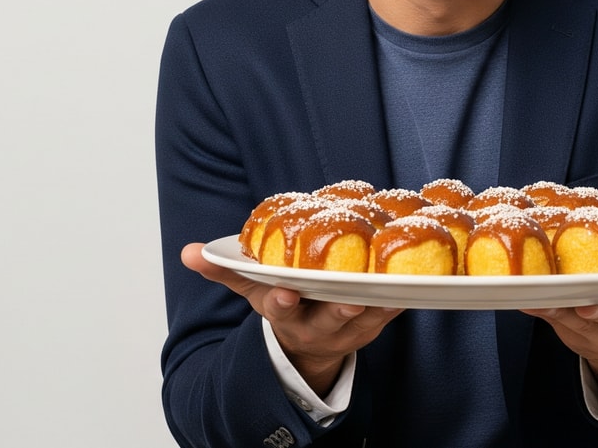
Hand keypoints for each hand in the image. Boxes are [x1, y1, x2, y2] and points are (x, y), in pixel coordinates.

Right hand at [180, 242, 403, 393]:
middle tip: (348, 300)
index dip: (282, 301)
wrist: (310, 345)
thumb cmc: (284, 302)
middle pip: (327, 319)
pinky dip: (397, 301)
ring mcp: (346, 330)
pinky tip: (408, 285)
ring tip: (387, 290)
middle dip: (337, 311)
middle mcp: (315, 326)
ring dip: (376, 307)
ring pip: (364, 320)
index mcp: (285, 312)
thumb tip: (189, 252)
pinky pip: (388, 314)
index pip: (279, 309)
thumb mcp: (252, 289)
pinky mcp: (372, 326)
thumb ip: (223, 270)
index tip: (285, 291)